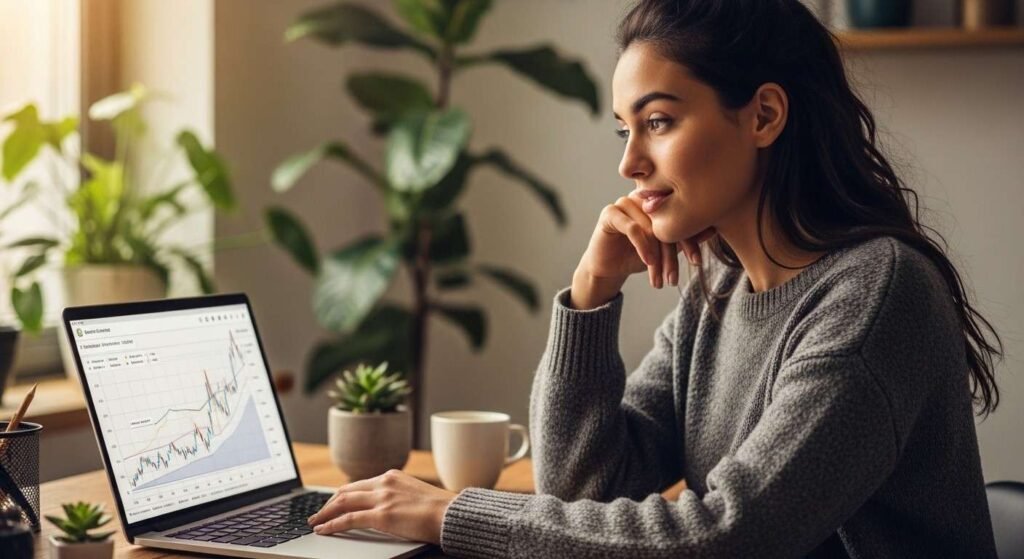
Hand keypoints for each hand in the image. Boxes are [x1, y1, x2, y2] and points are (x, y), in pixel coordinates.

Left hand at [307, 469, 456, 544]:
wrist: (452, 514)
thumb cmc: (440, 509)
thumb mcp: (415, 494)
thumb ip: (398, 496)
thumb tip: (388, 508)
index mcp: (392, 476)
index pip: (358, 484)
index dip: (341, 495)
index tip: (332, 503)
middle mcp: (384, 482)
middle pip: (346, 491)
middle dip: (328, 504)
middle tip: (318, 514)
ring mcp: (383, 498)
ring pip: (343, 503)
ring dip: (325, 514)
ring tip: (315, 523)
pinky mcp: (383, 515)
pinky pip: (349, 519)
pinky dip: (332, 525)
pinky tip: (323, 530)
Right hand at [571, 193, 715, 308]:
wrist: (609, 268)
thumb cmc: (640, 256)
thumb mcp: (667, 249)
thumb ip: (686, 237)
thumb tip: (713, 229)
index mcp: (659, 201)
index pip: (680, 216)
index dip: (690, 239)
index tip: (697, 263)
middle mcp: (643, 197)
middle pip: (666, 222)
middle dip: (673, 254)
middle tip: (675, 277)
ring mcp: (625, 202)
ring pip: (650, 228)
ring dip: (658, 256)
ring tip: (661, 278)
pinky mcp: (610, 213)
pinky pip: (632, 228)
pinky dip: (642, 247)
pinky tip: (648, 263)